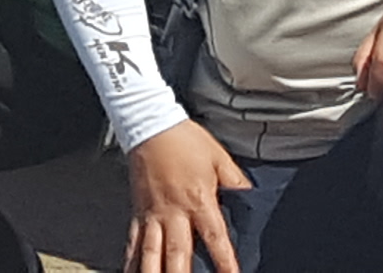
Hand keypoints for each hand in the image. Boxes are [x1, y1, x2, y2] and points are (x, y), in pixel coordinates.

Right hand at [122, 121, 253, 272]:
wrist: (149, 123)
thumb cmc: (184, 139)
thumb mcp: (219, 158)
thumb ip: (236, 182)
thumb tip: (252, 198)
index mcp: (198, 199)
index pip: (215, 237)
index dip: (225, 261)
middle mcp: (174, 212)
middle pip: (178, 253)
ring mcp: (153, 214)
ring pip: (151, 253)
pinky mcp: (138, 212)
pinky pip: (133, 242)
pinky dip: (131, 261)